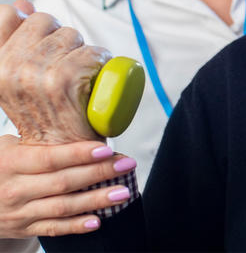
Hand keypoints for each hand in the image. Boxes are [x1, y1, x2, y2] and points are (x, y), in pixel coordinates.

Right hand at [0, 4, 110, 143]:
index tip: (45, 46)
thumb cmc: (48, 111)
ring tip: (79, 76)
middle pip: (46, 20)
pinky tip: (95, 79)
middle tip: (66, 67)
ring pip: (70, 35)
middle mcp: (9, 70)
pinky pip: (90, 51)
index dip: (36, 26)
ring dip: (82, 51)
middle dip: (62, 38)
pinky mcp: (64, 80)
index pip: (8, 14)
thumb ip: (15, 38)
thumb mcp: (21, 76)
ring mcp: (35, 75)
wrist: (65, 150)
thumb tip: (20, 3)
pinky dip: (100, 60)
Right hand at [0, 135, 134, 236]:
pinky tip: (98, 220)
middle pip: (64, 182)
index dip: (80, 154)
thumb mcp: (9, 146)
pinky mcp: (25, 229)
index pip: (51, 158)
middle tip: (126, 164)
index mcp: (13, 163)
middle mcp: (16, 189)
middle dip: (99, 173)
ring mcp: (20, 212)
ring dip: (96, 200)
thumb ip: (39, 140)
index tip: (107, 148)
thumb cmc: (0, 164)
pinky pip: (54, 229)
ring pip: (63, 207)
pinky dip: (76, 226)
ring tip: (123, 192)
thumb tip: (78, 122)